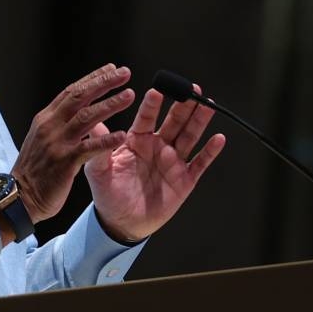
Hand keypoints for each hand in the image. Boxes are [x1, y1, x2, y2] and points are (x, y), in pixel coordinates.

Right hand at [12, 64, 134, 223]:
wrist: (18, 197)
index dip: (93, 78)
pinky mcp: (64, 162)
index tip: (112, 68)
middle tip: (125, 73)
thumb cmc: (34, 170)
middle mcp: (50, 125)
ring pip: (86, 117)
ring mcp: (57, 142)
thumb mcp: (42, 138)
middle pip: (80, 96)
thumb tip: (78, 109)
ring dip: (110, 104)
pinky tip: (122, 135)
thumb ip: (59, 123)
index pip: (72, 91)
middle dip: (104, 82)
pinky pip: (89, 148)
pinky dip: (106, 140)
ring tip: (129, 95)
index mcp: (46, 118)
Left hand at [84, 86, 225, 241]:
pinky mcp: (185, 179)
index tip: (157, 90)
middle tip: (192, 88)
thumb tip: (94, 124)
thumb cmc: (108, 193)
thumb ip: (99, 148)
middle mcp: (158, 146)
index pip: (147, 117)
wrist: (121, 223)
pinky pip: (200, 163)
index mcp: (137, 140)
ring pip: (189, 136)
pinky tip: (219, 138)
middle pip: (174, 121)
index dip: (153, 104)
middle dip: (184, 105)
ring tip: (208, 104)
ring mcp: (173, 161)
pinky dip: (210, 151)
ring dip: (199, 120)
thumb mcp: (98, 171)